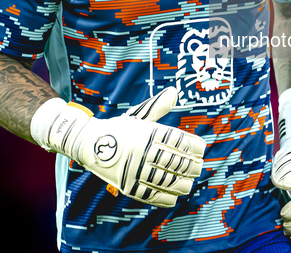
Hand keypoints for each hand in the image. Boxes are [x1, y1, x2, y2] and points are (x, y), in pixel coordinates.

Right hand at [31, 87, 205, 207]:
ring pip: (164, 179)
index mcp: (145, 132)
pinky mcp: (126, 186)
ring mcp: (133, 169)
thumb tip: (174, 92)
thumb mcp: (138, 115)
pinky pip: (149, 195)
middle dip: (190, 165)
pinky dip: (164, 198)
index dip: (192, 145)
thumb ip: (158, 106)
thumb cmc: (119, 128)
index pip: (175, 139)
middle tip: (199, 166)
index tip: (202, 148)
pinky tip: (174, 198)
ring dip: (181, 183)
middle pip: (173, 160)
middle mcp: (140, 150)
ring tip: (190, 183)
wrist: (88, 143)